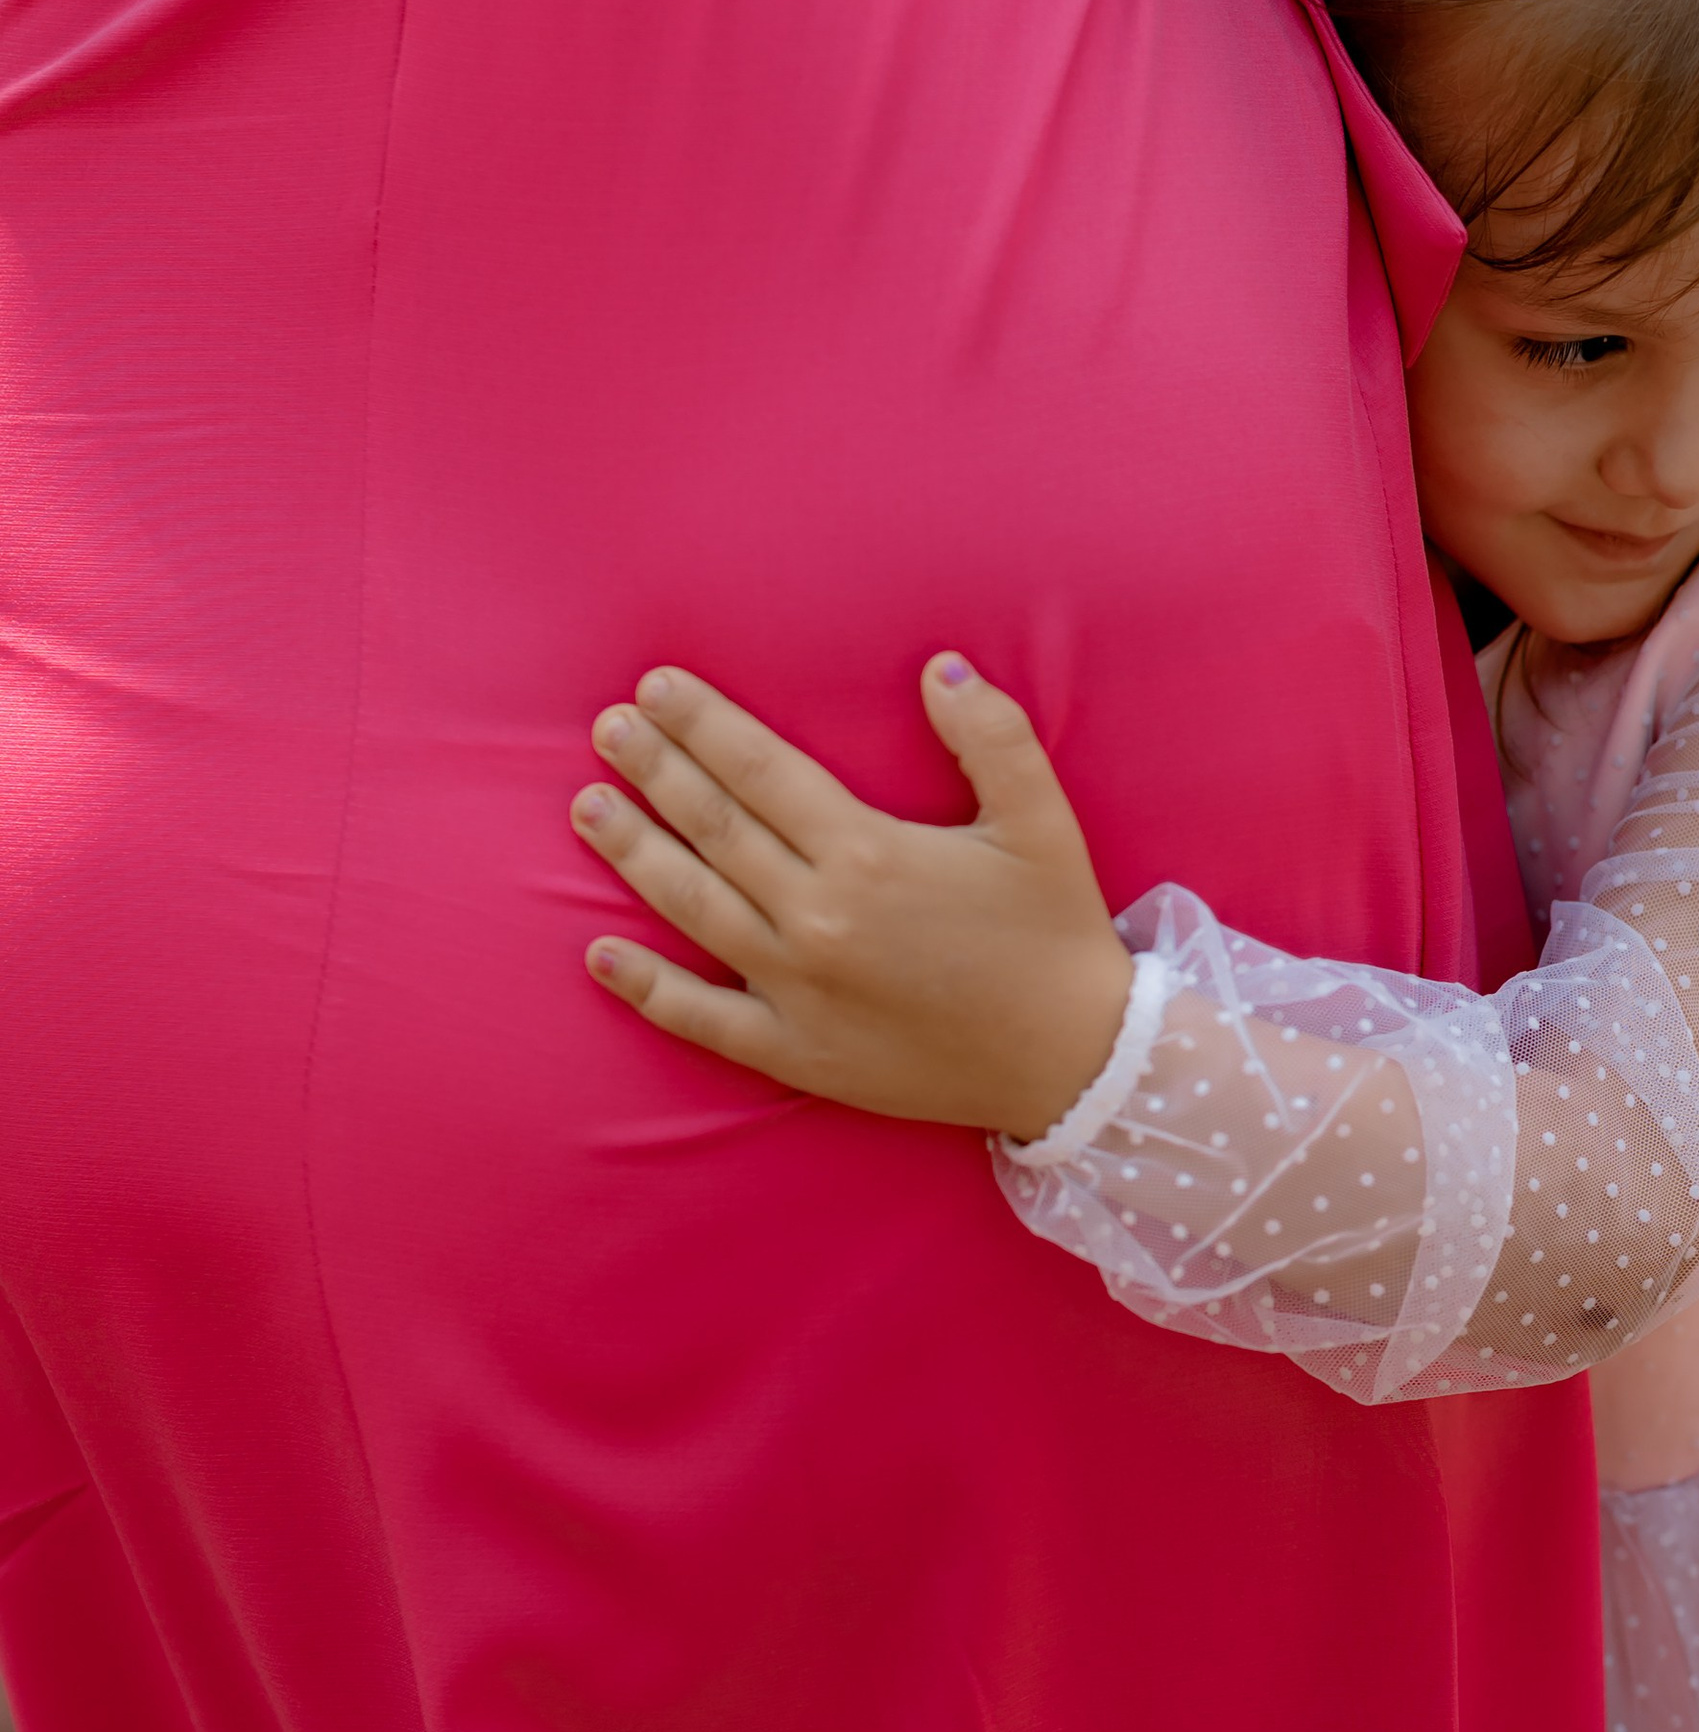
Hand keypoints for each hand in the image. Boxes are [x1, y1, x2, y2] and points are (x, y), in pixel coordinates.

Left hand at [574, 658, 1134, 1139]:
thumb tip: (939, 668)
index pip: (759, 770)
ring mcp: (798, 989)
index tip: (656, 688)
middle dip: (654, 770)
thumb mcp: (1042, 822)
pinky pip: (703, 1017)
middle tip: (608, 728)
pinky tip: (600, 955)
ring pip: (693, 907)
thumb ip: (992, 735)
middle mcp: (817, 918)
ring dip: (634, 852)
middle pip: (713, 827)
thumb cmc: (1056, 935)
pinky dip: (646, 987)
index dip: (702, 724)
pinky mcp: (797, 1052)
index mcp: (867, 853)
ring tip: (590, 807)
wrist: (1076, 1062)